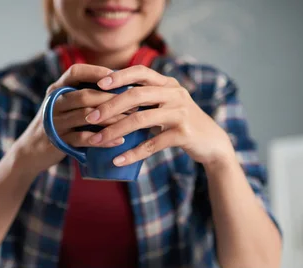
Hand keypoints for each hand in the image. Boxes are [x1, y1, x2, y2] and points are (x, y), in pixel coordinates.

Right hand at [12, 64, 125, 175]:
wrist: (31, 151)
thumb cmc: (57, 125)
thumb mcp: (63, 105)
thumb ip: (82, 94)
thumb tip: (119, 84)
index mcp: (56, 90)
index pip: (75, 72)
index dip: (96, 71)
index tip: (118, 75)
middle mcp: (54, 103)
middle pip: (85, 95)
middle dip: (112, 98)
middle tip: (134, 102)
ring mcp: (55, 122)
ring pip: (86, 116)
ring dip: (111, 118)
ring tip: (130, 120)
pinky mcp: (58, 141)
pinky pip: (83, 138)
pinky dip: (103, 139)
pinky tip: (118, 140)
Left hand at [83, 65, 234, 168]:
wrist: (211, 142)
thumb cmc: (179, 122)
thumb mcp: (165, 104)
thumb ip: (144, 99)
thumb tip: (106, 99)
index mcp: (167, 84)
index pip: (140, 72)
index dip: (119, 76)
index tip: (98, 83)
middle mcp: (174, 94)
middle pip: (136, 95)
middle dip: (110, 106)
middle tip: (90, 117)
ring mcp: (180, 113)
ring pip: (141, 119)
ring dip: (115, 131)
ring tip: (96, 141)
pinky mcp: (183, 134)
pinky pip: (152, 144)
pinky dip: (133, 153)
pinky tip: (117, 160)